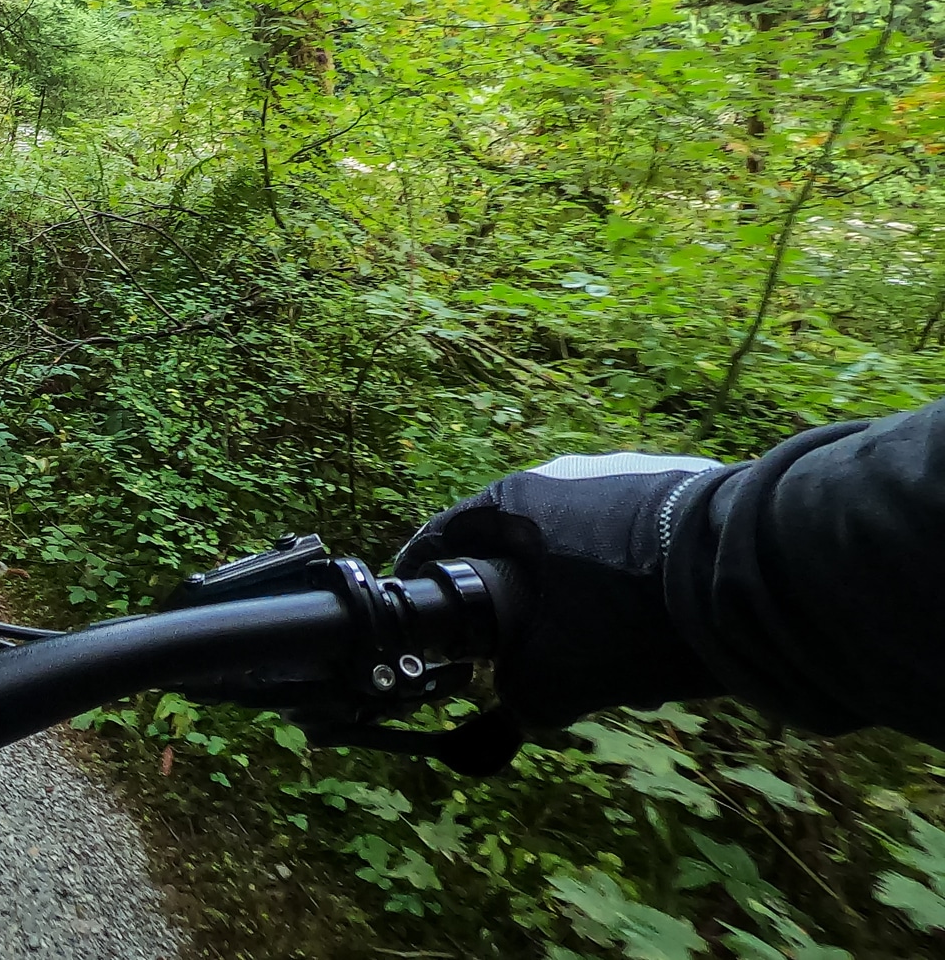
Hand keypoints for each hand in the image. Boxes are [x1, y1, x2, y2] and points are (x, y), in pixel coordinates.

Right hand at [395, 452, 727, 728]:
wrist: (757, 570)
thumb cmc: (634, 614)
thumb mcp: (563, 675)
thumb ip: (521, 696)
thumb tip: (518, 707)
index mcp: (515, 502)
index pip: (444, 538)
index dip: (426, 580)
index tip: (425, 617)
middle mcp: (562, 474)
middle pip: (516, 548)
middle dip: (520, 607)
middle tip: (529, 657)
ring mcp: (624, 475)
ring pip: (579, 549)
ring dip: (580, 599)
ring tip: (609, 657)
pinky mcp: (680, 487)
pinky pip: (632, 544)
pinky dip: (631, 585)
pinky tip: (658, 630)